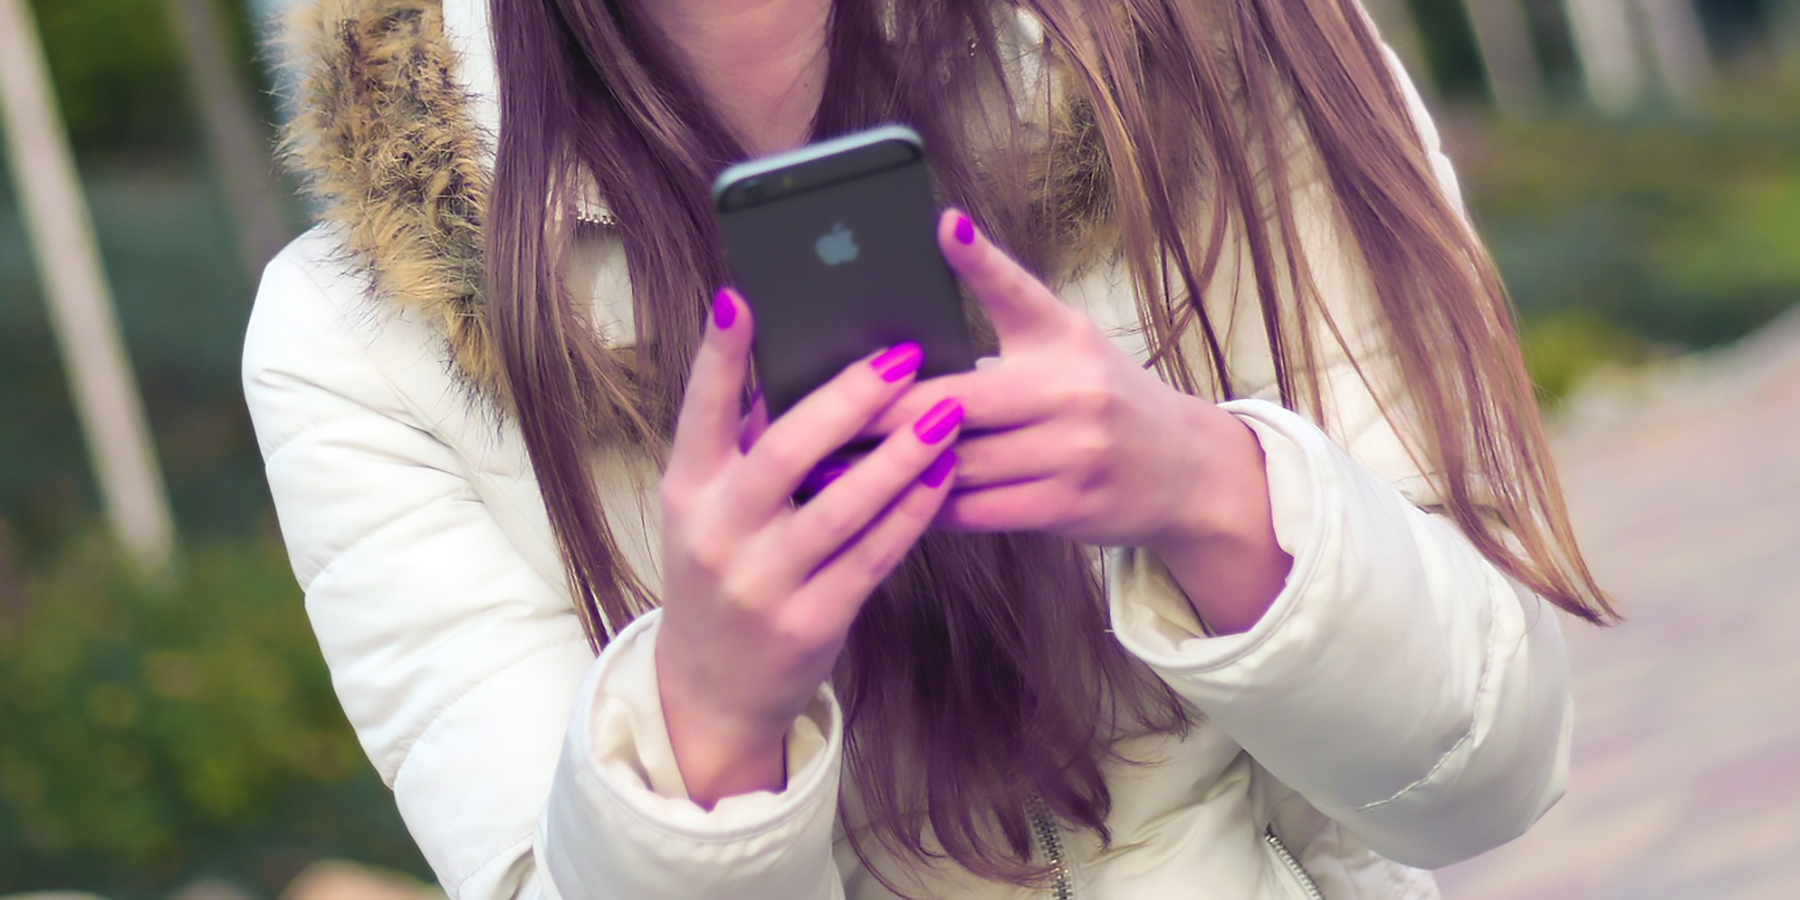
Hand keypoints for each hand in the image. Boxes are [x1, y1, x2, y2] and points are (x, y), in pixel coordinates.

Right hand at [655, 289, 961, 805]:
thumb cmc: (722, 572)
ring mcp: (762, 582)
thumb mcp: (709, 510)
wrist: (711, 689)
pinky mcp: (810, 621)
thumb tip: (801, 366)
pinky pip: (873, 555)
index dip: (718, 356)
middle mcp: (716, 533)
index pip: (698, 411)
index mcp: (686, 490)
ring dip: (900, 455)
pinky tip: (943, 476)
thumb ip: (743, 448)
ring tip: (946, 413)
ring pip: (841, 506)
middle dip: (848, 400)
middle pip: (785, 452)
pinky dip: (911, 512)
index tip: (741, 297)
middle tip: (902, 356)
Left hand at [871, 211, 1292, 631]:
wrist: (1187, 472)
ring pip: (960, 462)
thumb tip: (927, 278)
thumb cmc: (1106, 398)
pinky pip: (978, 510)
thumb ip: (1005, 314)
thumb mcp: (1068, 342)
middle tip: (819, 411)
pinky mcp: (1068, 507)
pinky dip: (928, 507)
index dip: (980, 258)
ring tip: (831, 466)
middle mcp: (1074, 392)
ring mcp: (1074, 453)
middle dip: (881, 411)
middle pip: (957, 399)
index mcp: (1066, 339)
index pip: (1018, 292)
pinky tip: (887, 504)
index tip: (944, 224)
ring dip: (893, 467)